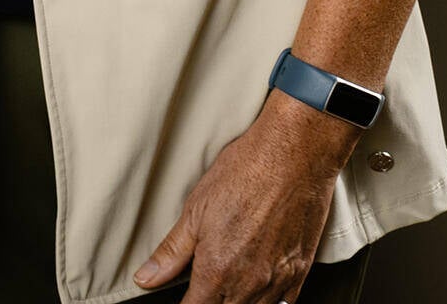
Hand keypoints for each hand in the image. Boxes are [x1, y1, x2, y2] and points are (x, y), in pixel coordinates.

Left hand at [133, 95, 351, 300]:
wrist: (294, 157)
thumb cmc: (245, 175)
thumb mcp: (195, 211)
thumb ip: (171, 252)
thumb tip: (146, 277)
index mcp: (218, 270)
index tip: (181, 299)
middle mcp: (250, 282)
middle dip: (210, 303)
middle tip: (201, 289)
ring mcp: (279, 279)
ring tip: (226, 289)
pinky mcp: (301, 271)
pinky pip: (286, 303)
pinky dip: (270, 302)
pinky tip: (258, 290)